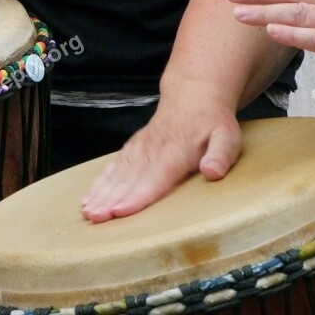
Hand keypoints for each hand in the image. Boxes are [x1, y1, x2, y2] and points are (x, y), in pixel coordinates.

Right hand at [81, 85, 241, 222]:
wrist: (194, 96)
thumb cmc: (213, 122)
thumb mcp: (227, 137)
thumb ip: (221, 155)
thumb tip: (212, 172)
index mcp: (174, 153)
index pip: (153, 179)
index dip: (136, 197)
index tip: (120, 211)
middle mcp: (151, 151)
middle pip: (128, 180)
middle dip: (110, 200)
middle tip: (95, 218)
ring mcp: (139, 149)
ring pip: (116, 174)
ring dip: (100, 194)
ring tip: (87, 212)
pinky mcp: (132, 149)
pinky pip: (112, 167)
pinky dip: (99, 183)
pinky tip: (88, 198)